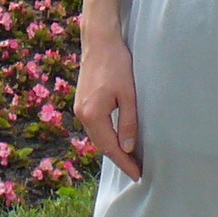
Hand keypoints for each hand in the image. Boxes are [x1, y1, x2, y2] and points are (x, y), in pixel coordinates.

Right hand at [75, 22, 141, 178]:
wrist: (99, 41)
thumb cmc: (117, 64)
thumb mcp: (128, 94)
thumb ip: (128, 122)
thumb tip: (128, 148)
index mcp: (93, 114)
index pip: (110, 147)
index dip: (125, 163)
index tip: (138, 175)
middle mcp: (82, 114)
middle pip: (101, 145)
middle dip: (118, 159)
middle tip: (136, 171)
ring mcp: (79, 108)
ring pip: (96, 137)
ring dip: (111, 149)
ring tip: (129, 159)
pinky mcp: (81, 102)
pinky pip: (93, 127)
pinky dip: (105, 136)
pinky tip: (116, 139)